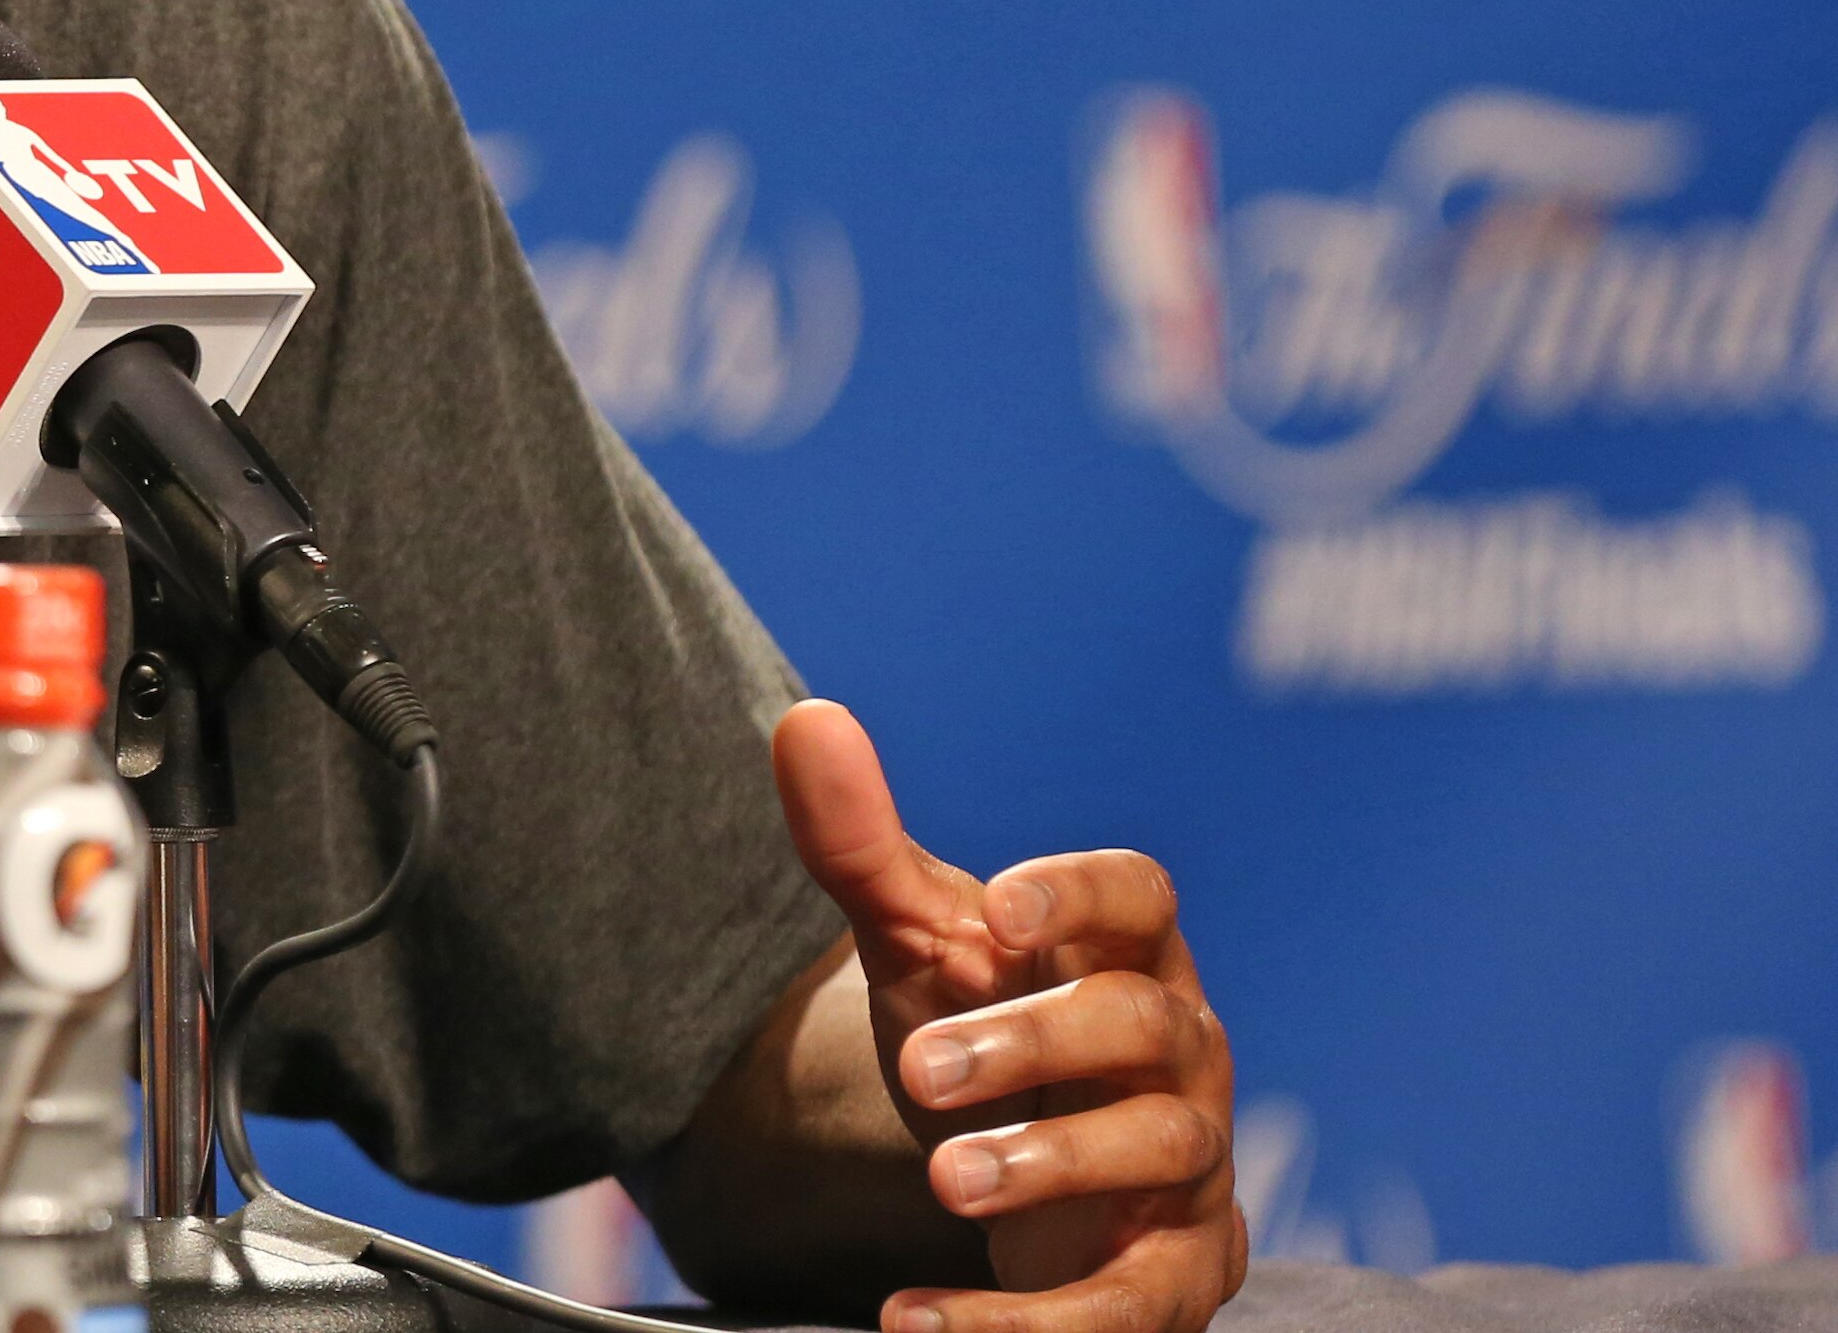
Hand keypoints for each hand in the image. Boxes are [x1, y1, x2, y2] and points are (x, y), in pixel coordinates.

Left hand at [772, 700, 1241, 1332]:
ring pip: (1156, 1155)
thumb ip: (861, 844)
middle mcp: (1179, 1053)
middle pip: (1143, 1025)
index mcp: (1124, 953)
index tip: (1001, 912)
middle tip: (921, 1069)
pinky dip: (1025, 1323)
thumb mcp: (922, 944)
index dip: (1082, 894)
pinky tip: (919, 1321)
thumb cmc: (989, 1030)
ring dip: (1049, 1168)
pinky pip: (1127, 1304)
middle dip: (1037, 1043)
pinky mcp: (1175, 1275)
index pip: (1141, 897)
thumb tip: (805, 721)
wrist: (1036, 1173)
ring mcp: (1189, 1166)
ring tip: (943, 1182)